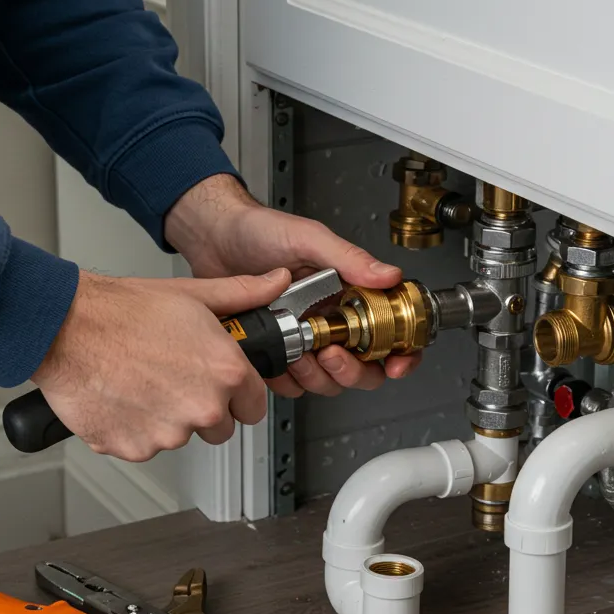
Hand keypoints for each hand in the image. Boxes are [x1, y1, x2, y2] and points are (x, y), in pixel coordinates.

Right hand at [32, 268, 291, 461]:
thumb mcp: (193, 294)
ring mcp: (169, 434)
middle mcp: (203, 408)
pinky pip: (144, 446)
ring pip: (180, 436)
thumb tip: (275, 283)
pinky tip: (123, 397)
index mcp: (226, 373)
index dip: (237, 393)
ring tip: (143, 382)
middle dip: (203, 408)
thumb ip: (243, 294)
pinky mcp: (134, 448)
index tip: (218, 384)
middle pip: (220, 427)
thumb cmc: (122, 311)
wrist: (65, 327)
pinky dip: (134, 429)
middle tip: (174, 379)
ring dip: (167, 418)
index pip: (254, 406)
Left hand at [164, 174, 421, 397]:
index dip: (401, 353)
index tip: (397, 363)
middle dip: (352, 370)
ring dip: (317, 375)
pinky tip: (278, 356)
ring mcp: (304, 338)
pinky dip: (286, 378)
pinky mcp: (277, 351)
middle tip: (332, 354)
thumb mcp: (309, 238)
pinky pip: (290, 383)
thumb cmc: (259, 230)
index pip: (390, 331)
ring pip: (327, 380)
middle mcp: (332, 320)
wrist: (212, 237)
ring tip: (300, 352)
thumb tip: (389, 276)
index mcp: (349, 294)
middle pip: (363, 367)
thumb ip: (350, 258)